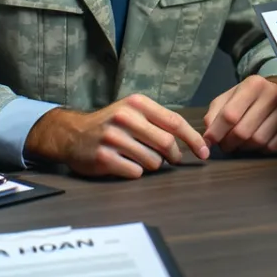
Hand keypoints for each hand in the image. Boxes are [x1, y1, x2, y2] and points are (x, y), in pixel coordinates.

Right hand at [25, 93, 209, 178]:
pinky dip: (135, 172)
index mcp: (137, 103)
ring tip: (140, 158)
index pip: (175, 122)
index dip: (193, 139)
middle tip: (174, 160)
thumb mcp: (133, 111)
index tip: (204, 152)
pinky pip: (135, 172)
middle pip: (166, 143)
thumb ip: (159, 121)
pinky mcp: (104, 158)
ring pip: (153, 161)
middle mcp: (125, 118)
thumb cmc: (111, 124)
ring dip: (153, 164)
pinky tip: (125, 164)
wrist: (72, 134)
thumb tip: (192, 141)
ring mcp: (113, 138)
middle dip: (175, 156)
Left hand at [202, 75, 276, 153]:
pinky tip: (257, 143)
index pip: (230, 115)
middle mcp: (274, 94)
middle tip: (225, 145)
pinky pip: (273, 147)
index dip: (216, 133)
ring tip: (240, 143)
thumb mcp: (228, 98)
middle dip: (229, 143)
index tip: (209, 141)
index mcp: (254, 84)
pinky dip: (260, 150)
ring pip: (258, 141)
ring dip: (244, 148)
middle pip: (243, 131)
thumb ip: (214, 115)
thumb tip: (207, 139)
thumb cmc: (250, 97)